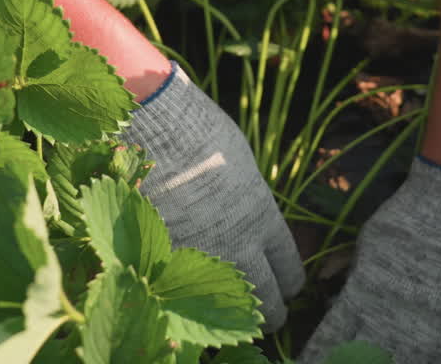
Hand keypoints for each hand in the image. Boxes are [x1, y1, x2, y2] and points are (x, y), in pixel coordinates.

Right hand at [121, 64, 303, 330]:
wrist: (151, 127)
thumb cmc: (199, 133)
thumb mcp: (241, 165)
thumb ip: (251, 200)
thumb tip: (253, 217)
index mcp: (262, 220)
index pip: (289, 269)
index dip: (288, 280)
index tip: (285, 285)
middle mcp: (237, 247)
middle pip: (267, 300)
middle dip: (268, 309)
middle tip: (264, 312)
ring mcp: (196, 258)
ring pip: (223, 309)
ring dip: (228, 314)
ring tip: (228, 314)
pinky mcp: (159, 261)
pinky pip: (181, 296)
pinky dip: (186, 300)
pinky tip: (186, 296)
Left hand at [300, 156, 440, 362]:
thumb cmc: (406, 219)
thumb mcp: (366, 241)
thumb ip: (344, 267)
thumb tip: (322, 280)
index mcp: (360, 299)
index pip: (328, 343)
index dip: (317, 355)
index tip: (314, 359)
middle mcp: (389, 321)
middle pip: (360, 360)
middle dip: (349, 360)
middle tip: (346, 358)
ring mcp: (426, 330)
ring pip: (401, 363)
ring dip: (390, 361)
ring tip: (384, 357)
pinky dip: (432, 358)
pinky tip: (424, 354)